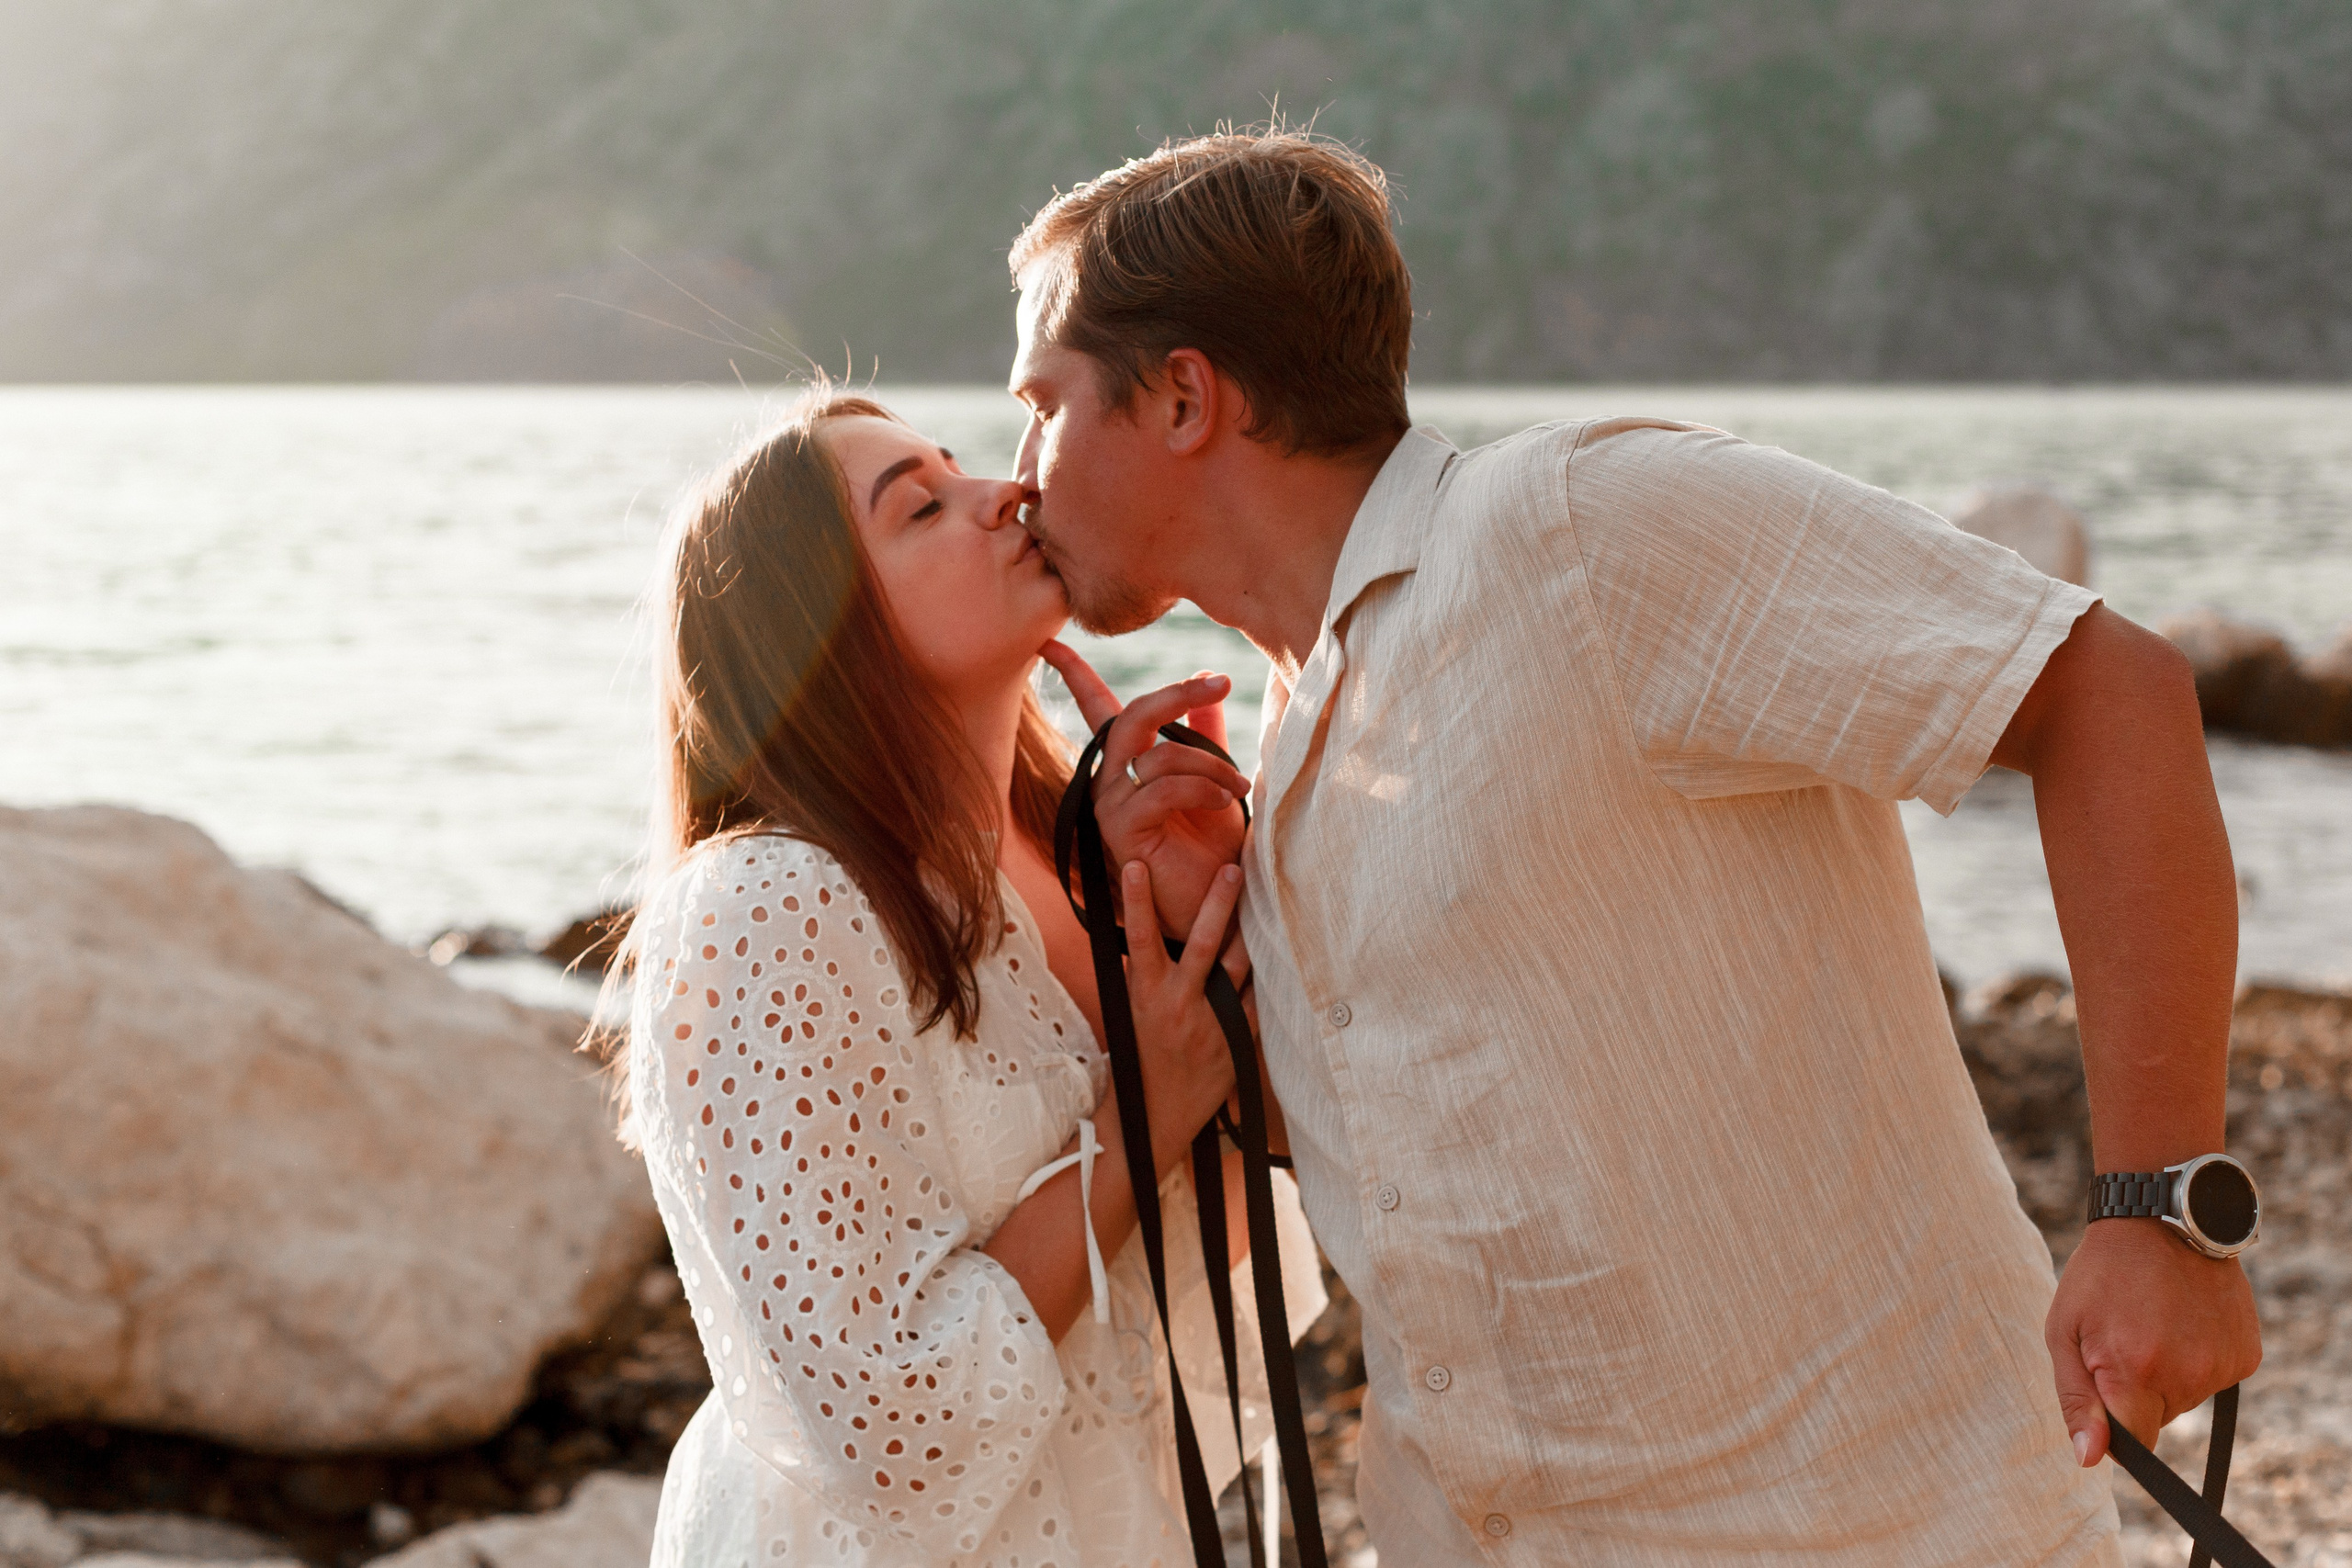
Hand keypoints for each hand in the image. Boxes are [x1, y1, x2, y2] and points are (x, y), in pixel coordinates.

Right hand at [1042, 641, 1249, 938]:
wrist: (1217, 906)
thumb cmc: (1214, 849)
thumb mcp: (1215, 780)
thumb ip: (1206, 733)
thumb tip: (1207, 678)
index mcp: (1128, 765)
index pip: (1095, 708)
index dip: (1072, 673)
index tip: (1049, 639)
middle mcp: (1111, 782)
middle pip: (1131, 716)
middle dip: (1176, 694)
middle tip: (1219, 684)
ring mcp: (1111, 807)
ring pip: (1157, 753)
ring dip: (1210, 763)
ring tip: (1239, 787)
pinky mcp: (1122, 831)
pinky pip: (1162, 788)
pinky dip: (1202, 787)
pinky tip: (1226, 801)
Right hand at [1116, 859, 1242, 1181]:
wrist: (1152, 1119)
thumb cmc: (1139, 1057)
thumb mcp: (1132, 1011)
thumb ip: (1146, 973)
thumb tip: (1146, 928)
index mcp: (1145, 995)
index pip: (1138, 938)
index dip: (1136, 901)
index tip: (1135, 864)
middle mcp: (1179, 1006)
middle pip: (1201, 946)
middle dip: (1216, 905)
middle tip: (1231, 868)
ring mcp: (1212, 1025)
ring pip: (1238, 970)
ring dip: (1252, 934)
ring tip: (1267, 900)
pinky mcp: (1238, 1044)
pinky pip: (1260, 1003)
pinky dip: (1271, 981)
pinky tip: (1288, 953)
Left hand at [2046, 1217, 2261, 1464]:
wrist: (2160, 1221)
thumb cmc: (2100, 1276)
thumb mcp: (2064, 1331)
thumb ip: (2076, 1400)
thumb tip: (2090, 1458)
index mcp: (2135, 1372)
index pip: (2135, 1446)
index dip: (2114, 1432)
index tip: (2102, 1397)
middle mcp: (2186, 1375)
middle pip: (2157, 1420)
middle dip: (2135, 1392)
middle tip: (2122, 1337)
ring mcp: (2222, 1366)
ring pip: (2184, 1400)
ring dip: (2166, 1375)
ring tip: (2152, 1322)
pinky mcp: (2246, 1356)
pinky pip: (2212, 1380)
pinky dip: (2195, 1361)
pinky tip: (2183, 1321)